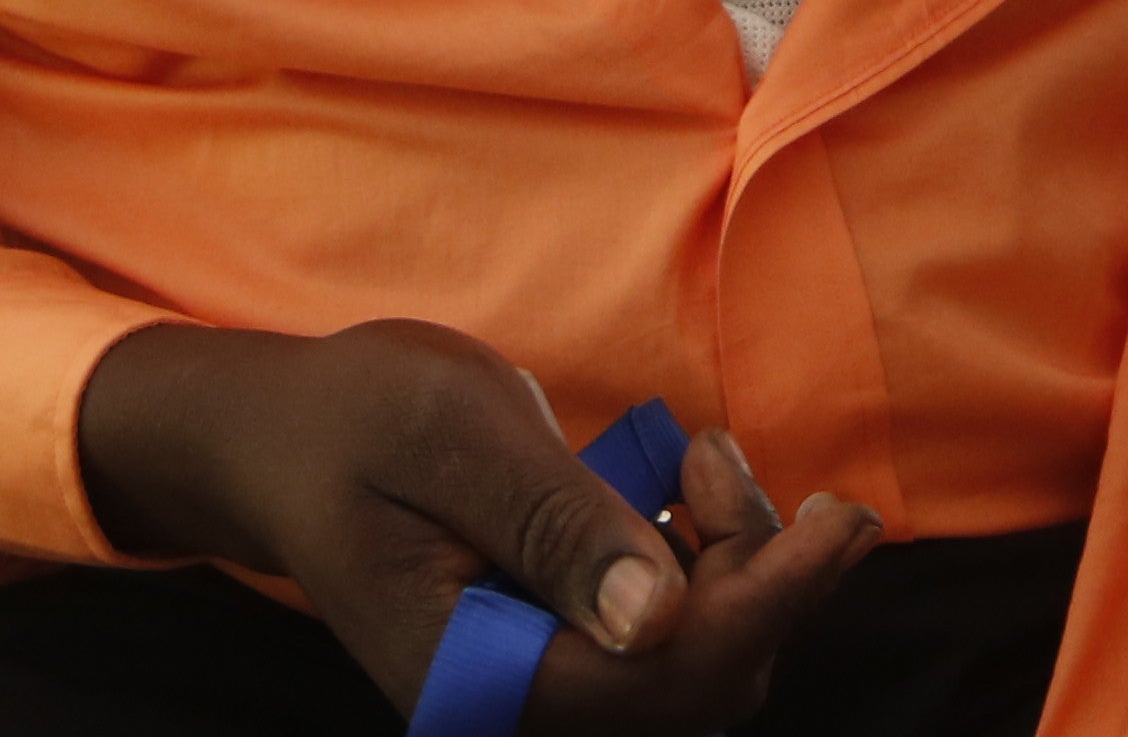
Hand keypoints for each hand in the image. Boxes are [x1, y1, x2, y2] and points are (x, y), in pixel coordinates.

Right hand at [74, 320, 881, 729]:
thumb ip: (554, 525)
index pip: (657, 682)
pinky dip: (710, 567)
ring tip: (699, 460)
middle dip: (759, 577)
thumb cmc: (358, 420)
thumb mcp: (453, 435)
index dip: (766, 604)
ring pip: (698, 666)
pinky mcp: (562, 655)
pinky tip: (686, 489)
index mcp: (468, 676)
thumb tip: (660, 616)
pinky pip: (672, 642)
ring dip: (738, 566)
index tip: (841, 519)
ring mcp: (537, 687)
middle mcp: (510, 707)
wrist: (286, 442)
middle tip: (722, 455)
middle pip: (696, 686)